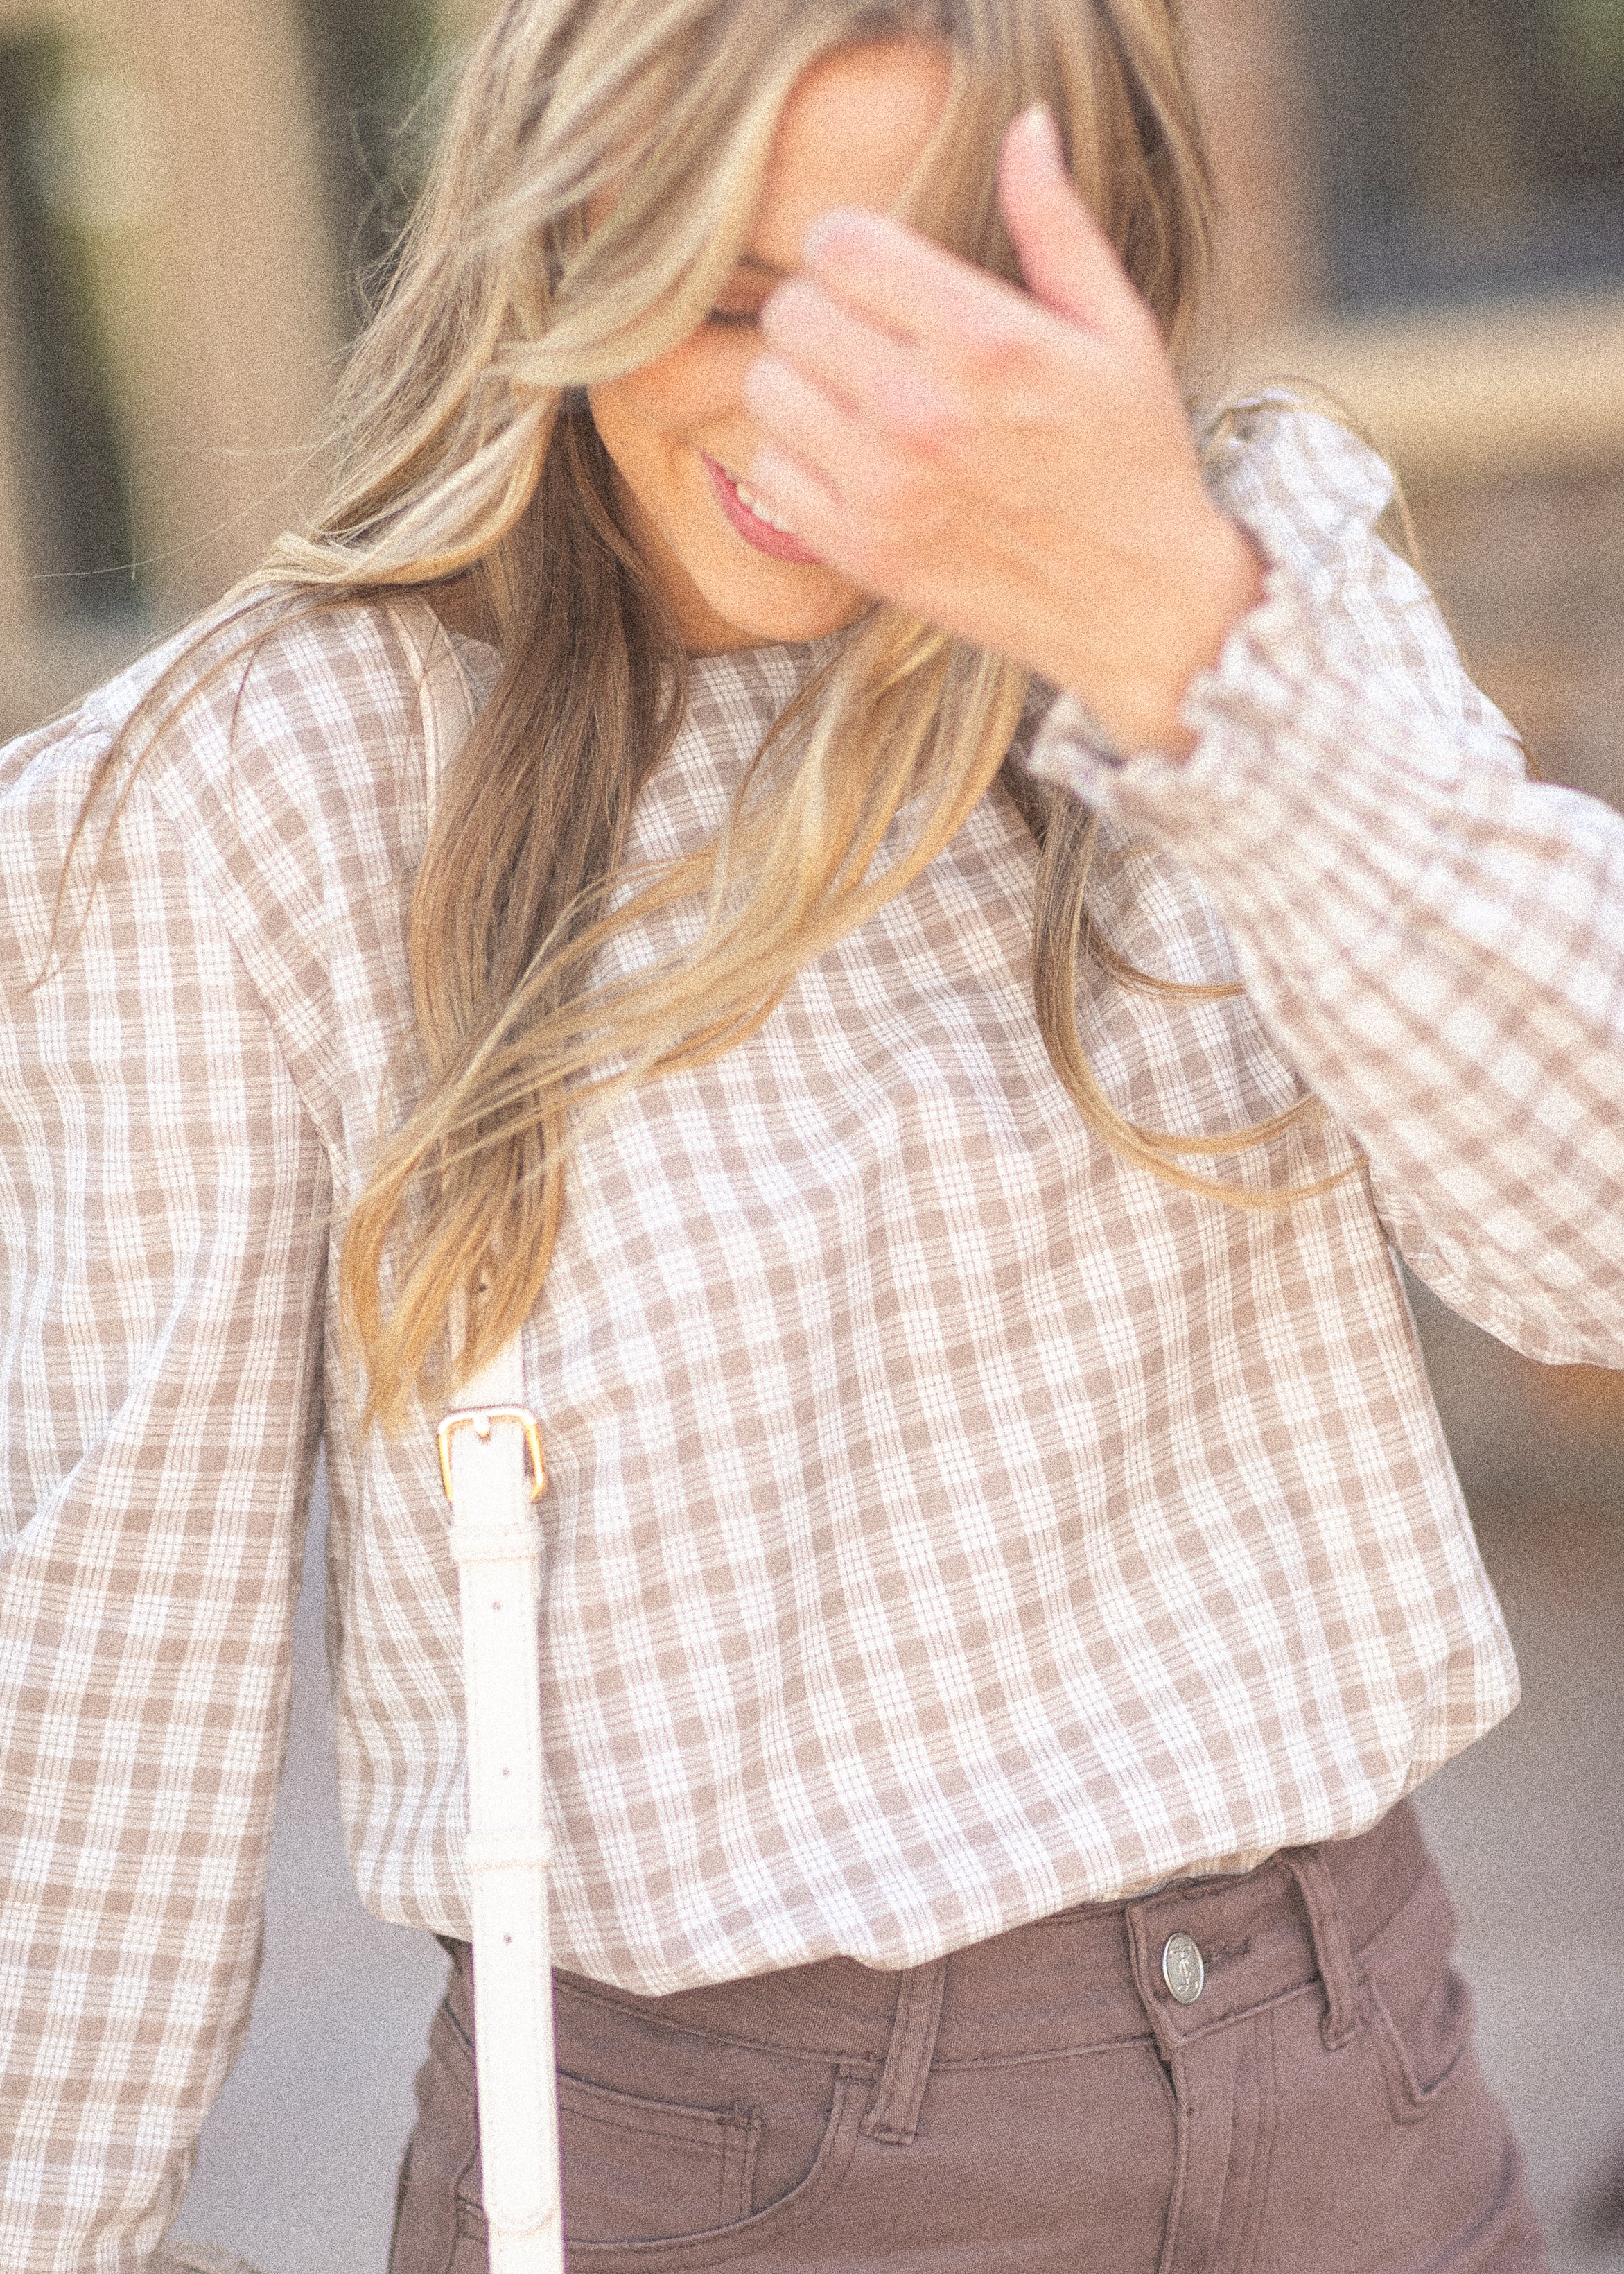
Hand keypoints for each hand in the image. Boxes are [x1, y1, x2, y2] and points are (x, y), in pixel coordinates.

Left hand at [743, 107, 1261, 756]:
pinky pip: (771, 471)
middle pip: (793, 312)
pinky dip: (797, 459)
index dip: (850, 247)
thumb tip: (1025, 128)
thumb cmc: (1133, 460)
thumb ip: (1056, 225)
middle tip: (866, 339)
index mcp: (986, 339)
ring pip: (768, 388)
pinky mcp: (863, 553)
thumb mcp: (1117, 329)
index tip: (876, 274)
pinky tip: (849, 461)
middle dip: (823, 312)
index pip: (840, 245)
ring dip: (801, 384)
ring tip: (854, 400)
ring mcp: (886, 489)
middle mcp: (925, 411)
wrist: (1140, 604)